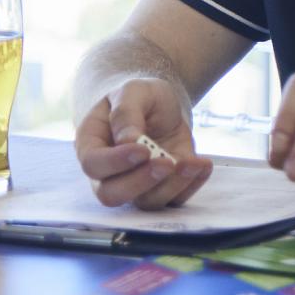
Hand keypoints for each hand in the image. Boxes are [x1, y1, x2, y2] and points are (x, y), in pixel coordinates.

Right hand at [74, 77, 212, 208]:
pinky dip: (191, 186)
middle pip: (112, 194)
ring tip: (193, 163)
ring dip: (172, 186)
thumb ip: (126, 113)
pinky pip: (174, 199)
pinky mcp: (163, 186)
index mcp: (92, 145)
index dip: (115, 162)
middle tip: (166, 163)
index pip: (93, 164)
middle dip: (141, 183)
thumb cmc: (138, 96)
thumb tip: (128, 140)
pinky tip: (203, 165)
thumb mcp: (132, 91)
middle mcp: (108, 172)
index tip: (142, 150)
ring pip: (146, 202)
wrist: (159, 104)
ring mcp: (135, 183)